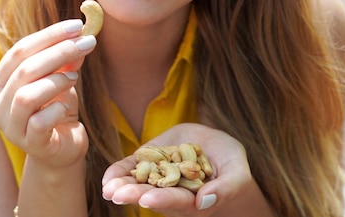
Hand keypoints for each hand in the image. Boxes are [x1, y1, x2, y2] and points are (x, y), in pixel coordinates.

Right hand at [0, 19, 96, 168]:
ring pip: (27, 95)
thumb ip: (65, 59)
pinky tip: (67, 107)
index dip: (49, 36)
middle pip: (24, 69)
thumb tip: (80, 33)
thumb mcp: (60, 78)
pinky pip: (40, 121)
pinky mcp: (29, 144)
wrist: (61, 149)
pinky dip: (57, 109)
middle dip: (59, 52)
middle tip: (87, 43)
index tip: (77, 25)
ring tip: (74, 77)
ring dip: (56, 81)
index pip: (19, 51)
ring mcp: (10, 127)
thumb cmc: (55, 108)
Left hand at [102, 123, 252, 215]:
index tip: (147, 200)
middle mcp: (172, 191)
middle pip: (152, 195)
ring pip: (137, 184)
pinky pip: (131, 168)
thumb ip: (226, 188)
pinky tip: (108, 179)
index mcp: (194, 199)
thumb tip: (205, 201)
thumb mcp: (236, 171)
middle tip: (118, 195)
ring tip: (108, 189)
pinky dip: (119, 173)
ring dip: (122, 187)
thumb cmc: (231, 161)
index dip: (163, 200)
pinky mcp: (148, 161)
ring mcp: (158, 176)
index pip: (177, 201)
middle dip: (134, 195)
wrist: (214, 143)